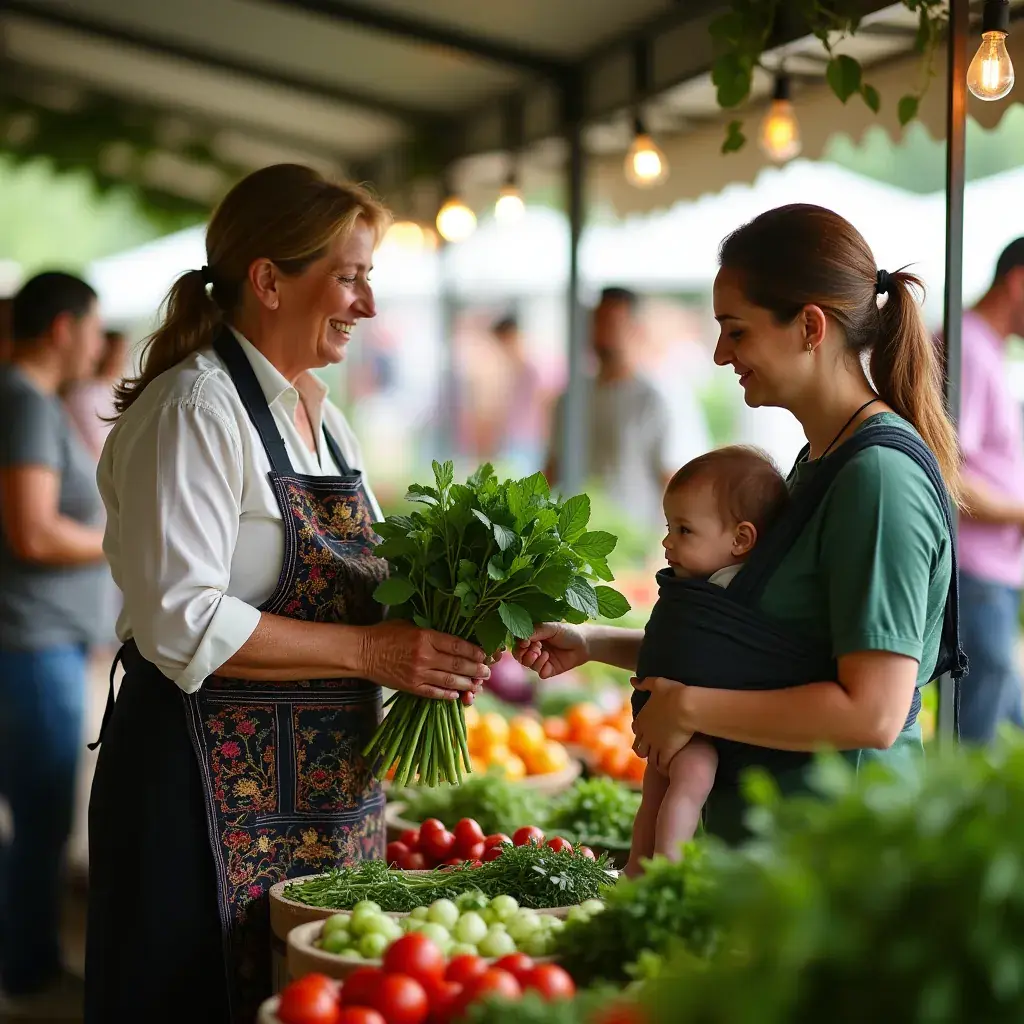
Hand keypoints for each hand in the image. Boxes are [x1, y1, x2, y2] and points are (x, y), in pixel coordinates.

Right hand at [360, 621, 487, 702]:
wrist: (362, 652)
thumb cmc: (385, 633)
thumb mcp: (409, 624)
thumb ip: (430, 631)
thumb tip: (453, 635)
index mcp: (425, 636)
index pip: (457, 645)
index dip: (474, 651)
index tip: (484, 655)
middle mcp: (424, 656)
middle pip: (457, 664)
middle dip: (476, 669)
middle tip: (487, 673)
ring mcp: (418, 673)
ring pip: (449, 681)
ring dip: (467, 684)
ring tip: (478, 685)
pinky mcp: (410, 686)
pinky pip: (434, 693)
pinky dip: (447, 694)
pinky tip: (457, 695)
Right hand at [513, 622, 589, 678]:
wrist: (584, 643)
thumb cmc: (567, 632)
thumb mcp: (551, 628)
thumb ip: (535, 631)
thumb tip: (521, 638)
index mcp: (532, 637)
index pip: (517, 643)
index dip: (518, 644)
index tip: (524, 642)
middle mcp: (534, 649)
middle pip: (519, 656)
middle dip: (522, 653)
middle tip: (534, 648)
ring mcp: (541, 660)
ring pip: (528, 665)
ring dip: (532, 659)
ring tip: (541, 652)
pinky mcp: (549, 670)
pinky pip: (539, 672)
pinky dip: (541, 666)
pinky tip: (547, 658)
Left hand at [631, 676, 693, 771]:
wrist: (686, 706)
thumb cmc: (674, 693)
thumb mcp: (657, 684)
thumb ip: (644, 683)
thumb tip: (632, 680)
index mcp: (642, 718)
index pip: (636, 730)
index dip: (641, 733)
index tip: (649, 735)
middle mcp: (645, 733)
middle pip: (639, 747)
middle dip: (645, 749)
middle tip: (655, 750)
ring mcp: (654, 744)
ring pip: (649, 758)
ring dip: (654, 758)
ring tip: (663, 759)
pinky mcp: (666, 752)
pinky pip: (661, 764)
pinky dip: (664, 766)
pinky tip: (670, 765)